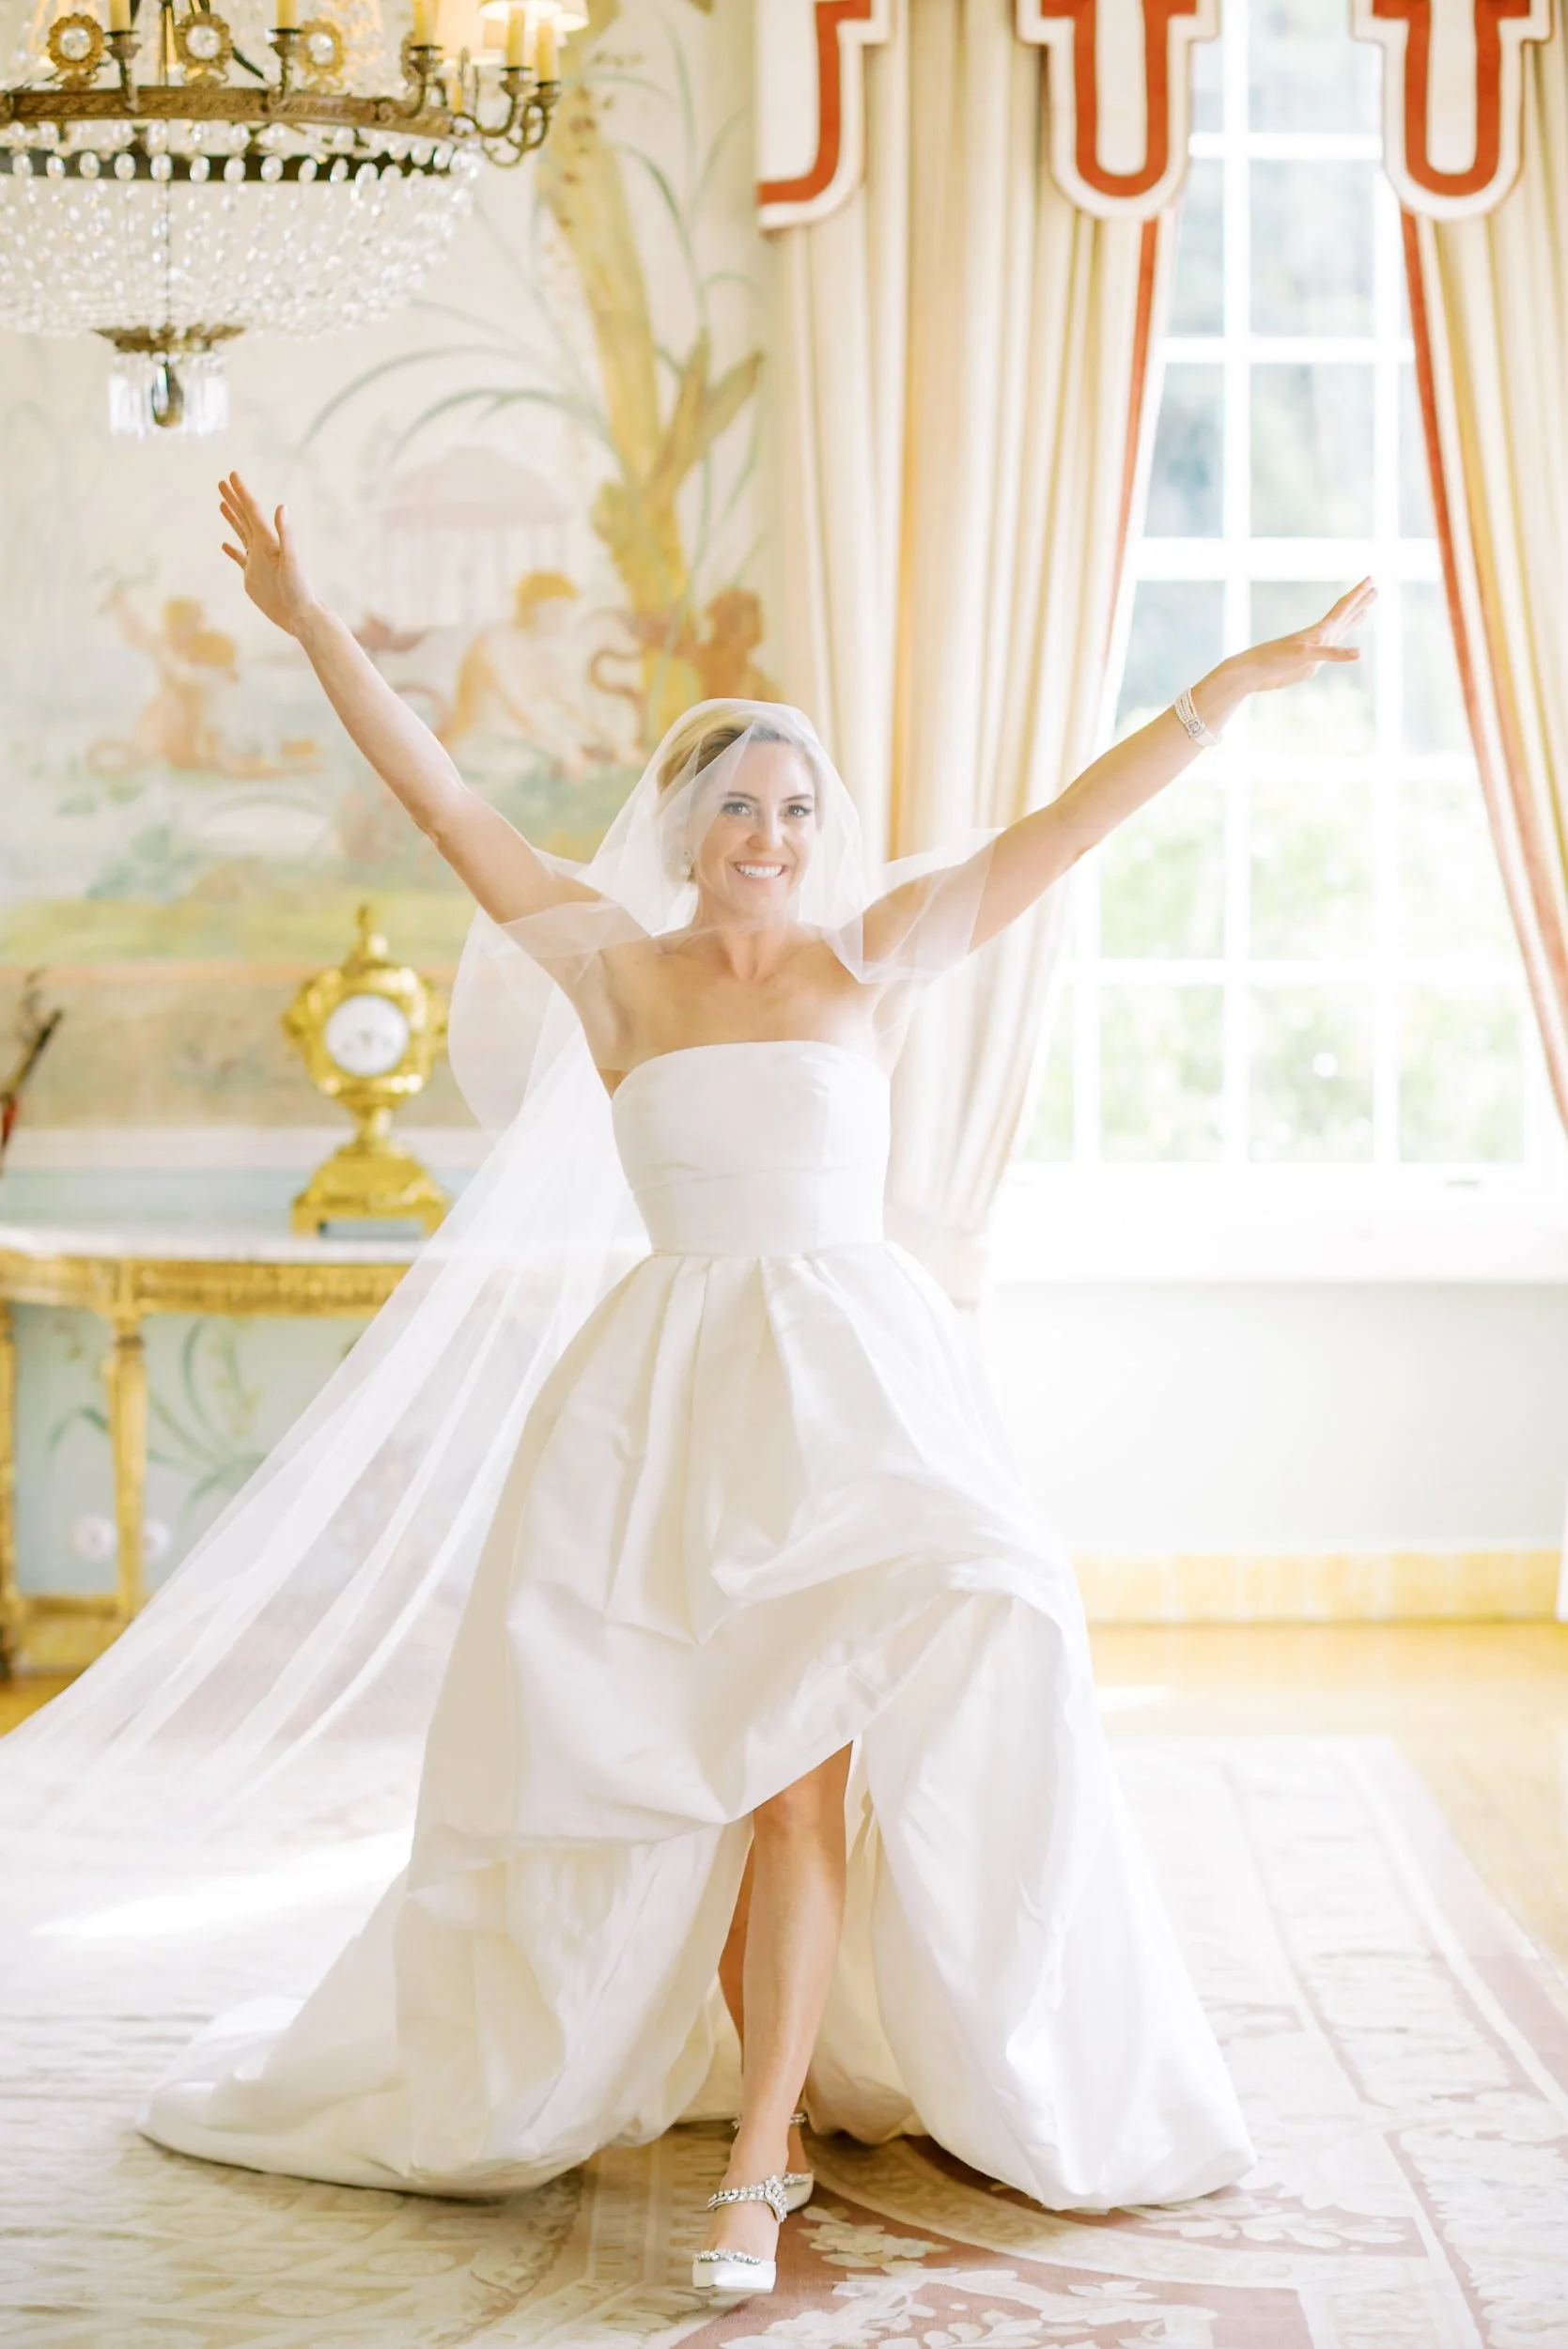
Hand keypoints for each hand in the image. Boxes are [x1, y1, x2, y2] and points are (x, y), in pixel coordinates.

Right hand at [218, 471, 320, 637]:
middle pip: (245, 517)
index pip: (253, 511)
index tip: (232, 475)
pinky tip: (224, 544)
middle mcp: (262, 547)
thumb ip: (286, 533)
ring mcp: (256, 561)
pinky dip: (231, 550)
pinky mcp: (252, 576)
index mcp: (269, 540)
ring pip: (241, 533)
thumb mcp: (292, 560)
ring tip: (222, 503)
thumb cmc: (300, 589)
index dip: (242, 493)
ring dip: (232, 518)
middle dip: (234, 500)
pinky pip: (239, 558)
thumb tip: (281, 506)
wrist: (301, 615)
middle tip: (221, 482)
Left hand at [1238, 577, 1376, 693]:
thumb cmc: (1275, 660)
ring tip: (1366, 610)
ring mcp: (1317, 649)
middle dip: (1361, 601)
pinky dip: (1343, 646)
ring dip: (1354, 619)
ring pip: (1341, 629)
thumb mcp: (1306, 655)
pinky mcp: (1312, 662)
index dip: (1358, 594)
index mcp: (1320, 630)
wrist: (1255, 673)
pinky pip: (1333, 650)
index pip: (1344, 607)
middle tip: (1376, 587)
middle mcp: (1320, 636)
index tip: (1371, 578)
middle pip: (1345, 614)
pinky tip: (1349, 649)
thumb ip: (1332, 653)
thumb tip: (1359, 653)